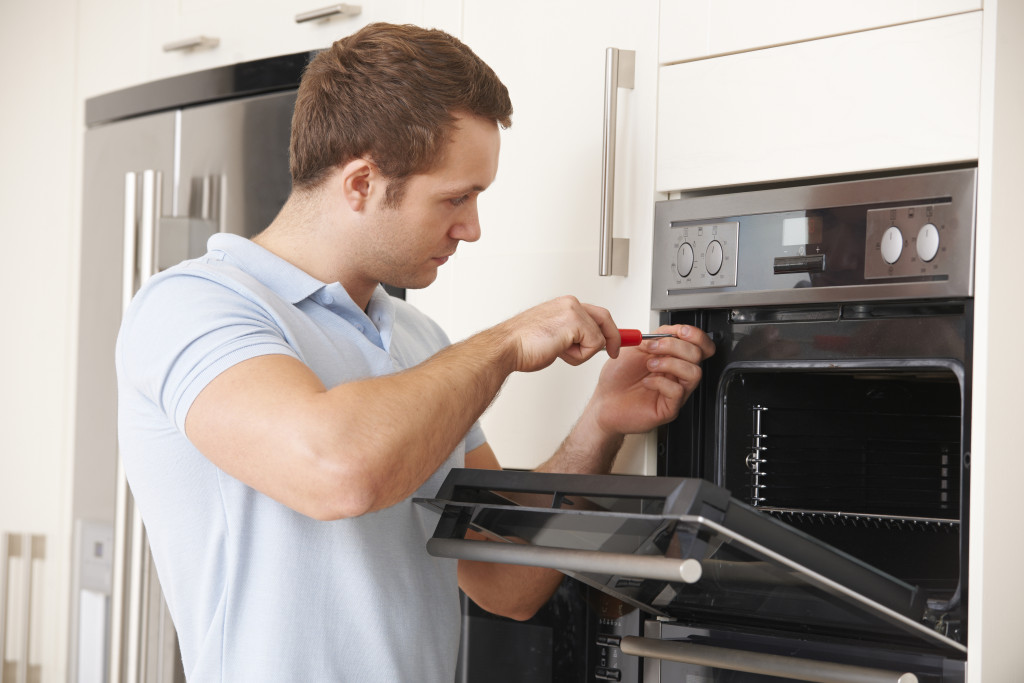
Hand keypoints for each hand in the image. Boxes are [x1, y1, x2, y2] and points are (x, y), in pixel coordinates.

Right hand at [491, 296, 621, 372]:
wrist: (507, 347)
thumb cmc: (522, 345)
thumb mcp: (554, 336)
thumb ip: (571, 335)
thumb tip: (588, 344)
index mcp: (564, 305)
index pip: (595, 313)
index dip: (609, 328)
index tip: (620, 338)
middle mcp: (570, 304)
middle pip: (605, 318)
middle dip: (613, 338)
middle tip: (613, 352)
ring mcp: (573, 311)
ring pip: (598, 337)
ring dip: (582, 353)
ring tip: (560, 352)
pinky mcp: (575, 322)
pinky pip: (593, 345)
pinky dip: (579, 356)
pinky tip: (560, 352)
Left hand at [587, 324, 715, 435]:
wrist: (603, 400)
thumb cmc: (618, 378)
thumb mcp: (636, 348)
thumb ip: (657, 336)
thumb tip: (675, 329)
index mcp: (673, 358)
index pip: (700, 345)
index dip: (695, 335)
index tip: (679, 331)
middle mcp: (677, 375)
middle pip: (698, 355)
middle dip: (675, 346)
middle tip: (652, 348)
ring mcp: (676, 392)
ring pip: (694, 373)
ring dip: (670, 363)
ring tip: (650, 365)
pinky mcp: (669, 409)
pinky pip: (677, 392)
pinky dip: (660, 382)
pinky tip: (647, 382)